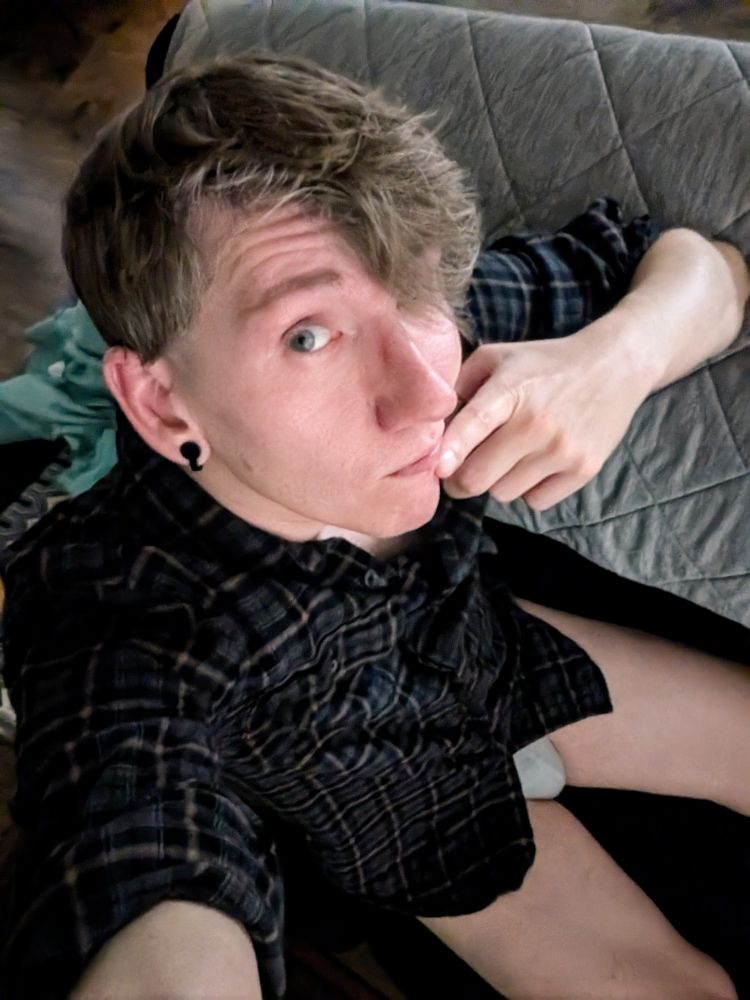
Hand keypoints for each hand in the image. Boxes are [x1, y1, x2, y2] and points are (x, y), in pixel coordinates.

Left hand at [438, 319, 653, 510]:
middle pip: (478, 477)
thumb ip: (460, 385)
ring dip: (498, 481)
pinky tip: (536, 464)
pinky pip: (535, 502)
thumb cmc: (544, 364)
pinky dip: (529, 490)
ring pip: (503, 493)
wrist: (614, 366)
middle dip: (461, 478)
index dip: (452, 450)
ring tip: (511, 456)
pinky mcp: (583, 470)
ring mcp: (562, 449)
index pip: (475, 423)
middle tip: (461, 469)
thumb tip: (428, 426)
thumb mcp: (499, 358)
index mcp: (511, 389)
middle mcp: (537, 421)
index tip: (438, 468)